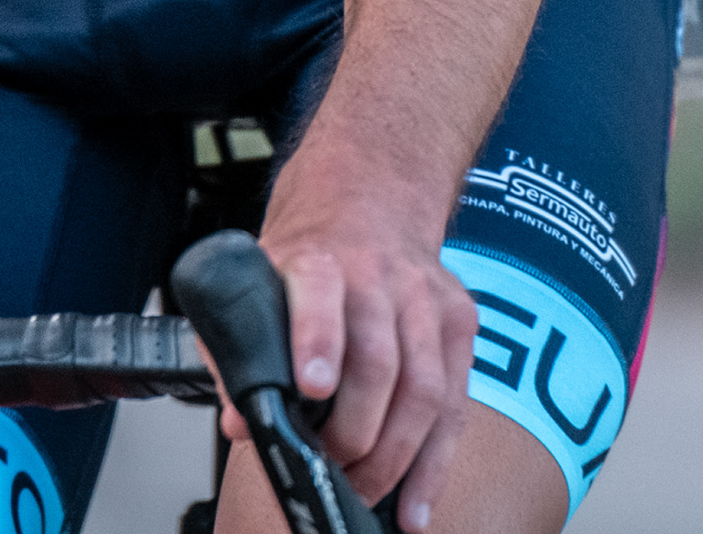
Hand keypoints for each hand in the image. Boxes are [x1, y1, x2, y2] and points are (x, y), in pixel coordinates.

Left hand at [216, 166, 475, 532]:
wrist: (369, 199)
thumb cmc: (308, 255)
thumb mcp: (260, 280)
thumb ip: (242, 348)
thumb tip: (243, 421)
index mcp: (319, 259)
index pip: (320, 294)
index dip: (317, 340)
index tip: (309, 386)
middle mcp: (378, 275)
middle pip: (379, 363)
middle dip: (355, 433)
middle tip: (331, 469)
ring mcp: (426, 299)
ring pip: (425, 391)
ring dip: (395, 458)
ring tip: (366, 493)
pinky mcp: (460, 323)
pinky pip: (456, 406)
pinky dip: (435, 463)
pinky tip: (415, 502)